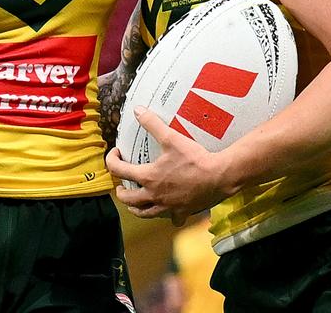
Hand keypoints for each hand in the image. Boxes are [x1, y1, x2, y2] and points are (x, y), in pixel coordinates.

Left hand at [105, 107, 234, 225]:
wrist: (219, 176)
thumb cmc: (194, 158)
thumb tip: (137, 110)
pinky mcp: (182, 212)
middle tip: (121, 185)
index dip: (111, 160)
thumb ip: (152, 124)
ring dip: (136, 208)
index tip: (116, 154)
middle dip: (121, 192)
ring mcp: (168, 207)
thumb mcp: (171, 138)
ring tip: (136, 202)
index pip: (118, 170)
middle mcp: (154, 195)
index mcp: (148, 177)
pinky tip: (169, 211)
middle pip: (128, 199)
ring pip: (145, 213)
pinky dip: (168, 216)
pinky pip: (172, 218)